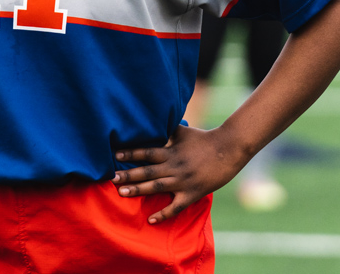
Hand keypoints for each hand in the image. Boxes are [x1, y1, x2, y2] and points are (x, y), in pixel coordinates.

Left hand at [112, 125, 250, 223]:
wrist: (228, 150)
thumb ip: (166, 129)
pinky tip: (151, 220)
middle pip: (147, 171)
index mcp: (171, 151)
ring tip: (122, 193)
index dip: (131, 153)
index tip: (115, 156)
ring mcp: (183, 181)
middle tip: (112, 178)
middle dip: (128, 175)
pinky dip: (163, 214)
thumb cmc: (204, 139)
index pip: (147, 152)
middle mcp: (174, 166)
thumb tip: (152, 118)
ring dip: (138, 190)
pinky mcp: (192, 193)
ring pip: (156, 187)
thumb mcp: (183, 131)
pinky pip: (176, 206)